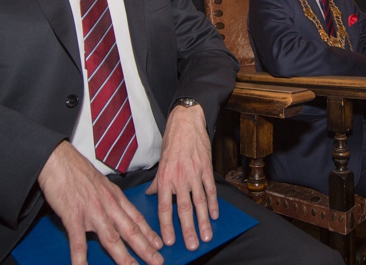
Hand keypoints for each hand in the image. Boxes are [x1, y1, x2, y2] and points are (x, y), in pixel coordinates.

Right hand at [38, 141, 163, 264]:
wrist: (59, 160)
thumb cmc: (78, 170)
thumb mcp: (102, 183)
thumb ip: (111, 197)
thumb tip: (118, 207)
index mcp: (115, 196)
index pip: (136, 218)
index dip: (148, 233)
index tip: (159, 245)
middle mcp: (108, 205)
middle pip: (130, 230)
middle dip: (145, 248)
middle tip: (157, 261)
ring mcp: (91, 212)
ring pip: (111, 238)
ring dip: (123, 256)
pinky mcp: (73, 216)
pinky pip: (78, 241)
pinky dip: (81, 257)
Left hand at [147, 104, 217, 251]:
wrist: (186, 121)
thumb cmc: (172, 141)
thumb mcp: (160, 161)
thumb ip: (157, 181)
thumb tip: (151, 194)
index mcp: (165, 177)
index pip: (165, 206)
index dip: (167, 225)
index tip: (170, 241)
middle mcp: (179, 177)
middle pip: (184, 208)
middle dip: (188, 229)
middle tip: (192, 245)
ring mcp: (194, 173)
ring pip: (199, 201)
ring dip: (203, 221)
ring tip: (206, 235)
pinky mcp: (206, 167)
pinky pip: (210, 189)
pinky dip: (213, 203)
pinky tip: (214, 215)